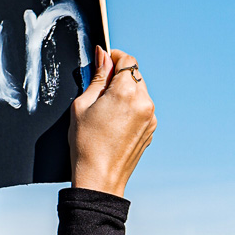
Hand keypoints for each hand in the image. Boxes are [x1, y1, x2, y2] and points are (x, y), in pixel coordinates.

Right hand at [69, 47, 155, 197]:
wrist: (100, 178)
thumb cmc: (86, 144)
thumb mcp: (83, 105)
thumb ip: (97, 77)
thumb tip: (103, 56)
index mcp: (126, 92)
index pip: (127, 60)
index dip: (114, 57)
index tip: (104, 62)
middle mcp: (144, 102)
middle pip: (135, 75)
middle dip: (119, 76)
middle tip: (100, 89)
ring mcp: (151, 117)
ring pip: (140, 92)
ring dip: (126, 92)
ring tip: (106, 110)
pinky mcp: (151, 129)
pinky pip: (143, 108)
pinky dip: (131, 108)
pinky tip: (115, 122)